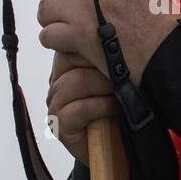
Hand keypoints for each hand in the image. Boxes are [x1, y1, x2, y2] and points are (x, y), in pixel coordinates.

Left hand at [37, 0, 177, 83]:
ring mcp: (84, 9)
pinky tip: (68, 45)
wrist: (167, 52)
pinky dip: (54, 41)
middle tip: (73, 10)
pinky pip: (47, 34)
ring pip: (46, 6)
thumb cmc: (161, 23)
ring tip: (67, 28)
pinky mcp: (78, 35)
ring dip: (54, 19)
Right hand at [46, 51, 117, 165]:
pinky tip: (114, 107)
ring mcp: (56, 105)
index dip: (92, 43)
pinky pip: (74, 110)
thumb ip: (112, 55)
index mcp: (68, 65)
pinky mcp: (60, 126)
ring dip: (102, 84)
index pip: (70, 43)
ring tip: (122, 89)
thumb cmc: (122, 109)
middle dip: (98, 62)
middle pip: (68, 59)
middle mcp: (58, 82)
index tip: (119, 46)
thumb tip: (120, 30)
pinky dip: (98, 106)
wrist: (121, 150)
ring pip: (72, 83)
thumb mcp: (120, 77)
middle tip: (124, 68)